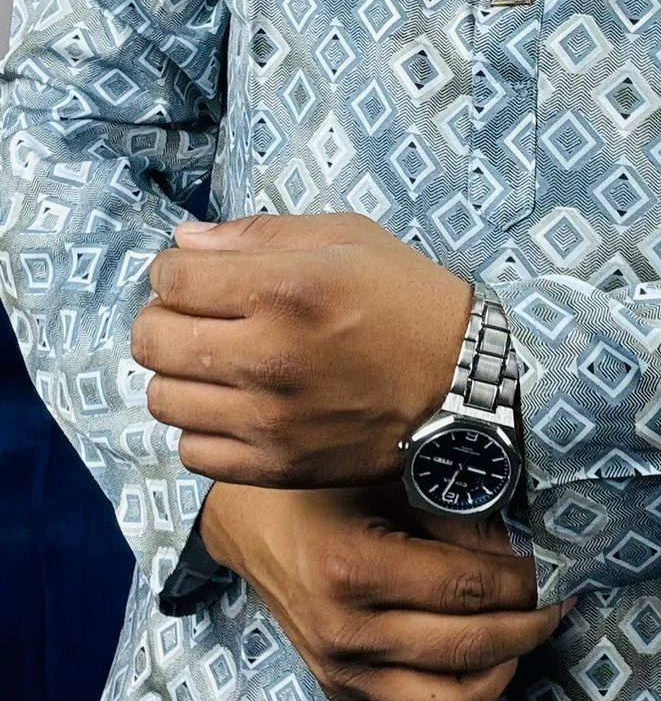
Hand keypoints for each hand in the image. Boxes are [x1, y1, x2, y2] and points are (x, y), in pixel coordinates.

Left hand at [130, 212, 473, 488]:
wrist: (468, 385)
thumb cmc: (411, 302)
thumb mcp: (349, 239)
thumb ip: (260, 234)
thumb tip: (184, 242)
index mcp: (287, 288)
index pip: (169, 278)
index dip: (174, 272)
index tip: (197, 278)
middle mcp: (269, 355)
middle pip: (152, 339)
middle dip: (165, 320)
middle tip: (200, 320)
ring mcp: (270, 419)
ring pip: (163, 398)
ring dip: (181, 377)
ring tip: (218, 367)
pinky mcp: (278, 466)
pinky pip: (193, 452)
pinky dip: (202, 429)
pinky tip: (234, 409)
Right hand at [199, 478, 572, 700]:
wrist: (251, 522)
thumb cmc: (324, 486)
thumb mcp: (391, 479)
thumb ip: (460, 514)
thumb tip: (531, 547)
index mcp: (353, 570)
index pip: (471, 589)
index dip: (530, 580)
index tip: (562, 564)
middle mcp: (345, 633)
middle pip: (472, 648)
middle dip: (533, 623)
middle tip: (563, 596)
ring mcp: (340, 673)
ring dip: (506, 669)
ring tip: (529, 628)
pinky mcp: (341, 693)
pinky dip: (467, 697)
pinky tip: (490, 658)